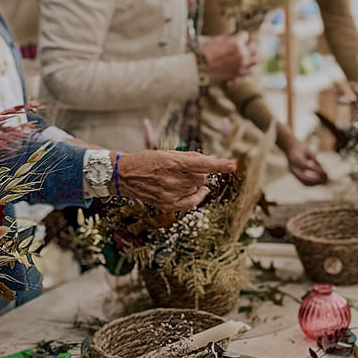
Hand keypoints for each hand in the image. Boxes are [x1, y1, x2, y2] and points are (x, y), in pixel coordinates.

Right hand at [112, 150, 236, 210]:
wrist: (124, 175)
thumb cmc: (147, 161)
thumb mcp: (167, 153)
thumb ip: (191, 157)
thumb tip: (212, 160)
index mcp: (174, 163)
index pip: (203, 164)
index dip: (220, 165)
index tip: (233, 165)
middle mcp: (173, 179)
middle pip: (202, 177)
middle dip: (200, 173)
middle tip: (185, 169)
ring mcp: (170, 194)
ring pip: (197, 188)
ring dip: (194, 183)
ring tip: (179, 178)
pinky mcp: (167, 205)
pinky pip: (191, 203)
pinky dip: (196, 197)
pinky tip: (195, 192)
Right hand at [199, 32, 257, 84]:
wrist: (202, 69)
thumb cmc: (207, 53)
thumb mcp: (217, 40)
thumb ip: (229, 37)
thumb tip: (235, 36)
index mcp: (236, 43)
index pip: (246, 35)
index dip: (241, 34)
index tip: (239, 36)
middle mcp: (242, 54)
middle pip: (254, 45)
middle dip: (251, 42)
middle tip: (247, 43)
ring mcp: (242, 64)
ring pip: (256, 59)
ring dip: (254, 55)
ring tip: (250, 54)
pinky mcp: (240, 73)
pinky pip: (251, 70)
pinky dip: (250, 67)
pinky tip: (246, 64)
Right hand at [279, 131, 327, 185]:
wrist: (289, 147)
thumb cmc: (301, 147)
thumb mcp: (308, 150)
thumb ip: (314, 159)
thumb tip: (323, 170)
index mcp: (295, 158)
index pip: (306, 166)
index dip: (316, 170)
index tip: (325, 172)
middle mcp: (293, 167)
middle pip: (304, 178)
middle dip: (316, 180)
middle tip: (325, 178)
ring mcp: (293, 172)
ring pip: (304, 182)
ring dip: (315, 183)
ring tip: (323, 181)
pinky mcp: (295, 175)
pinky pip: (303, 181)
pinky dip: (312, 183)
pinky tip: (319, 181)